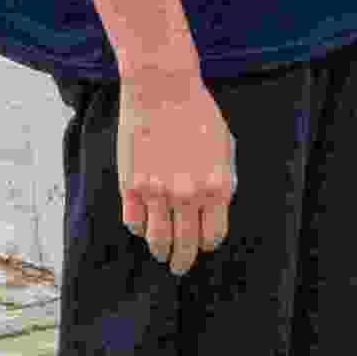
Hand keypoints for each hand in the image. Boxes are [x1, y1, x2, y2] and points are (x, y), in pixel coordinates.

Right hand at [115, 73, 235, 276]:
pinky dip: (138, 228)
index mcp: (217, 186)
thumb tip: (220, 204)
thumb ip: (224, 179)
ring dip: (160, 251)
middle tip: (180, 267)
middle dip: (184, 261)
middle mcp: (188, 195)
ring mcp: (157, 192)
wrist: (162, 88)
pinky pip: (133, 222)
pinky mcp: (131, 185)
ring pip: (157, 240)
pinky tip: (142, 227)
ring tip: (161, 254)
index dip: (208, 243)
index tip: (204, 245)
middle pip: (186, 245)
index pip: (214, 235)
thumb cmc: (197, 112)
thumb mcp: (225, 146)